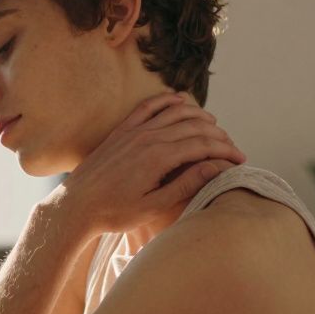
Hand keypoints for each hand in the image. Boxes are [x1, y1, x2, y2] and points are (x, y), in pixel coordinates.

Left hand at [47, 92, 245, 237]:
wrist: (75, 206)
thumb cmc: (113, 213)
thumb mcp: (153, 206)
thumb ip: (186, 184)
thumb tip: (216, 167)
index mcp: (158, 157)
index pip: (203, 145)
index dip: (226, 151)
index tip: (240, 161)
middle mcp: (148, 138)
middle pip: (194, 127)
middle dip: (219, 136)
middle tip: (232, 149)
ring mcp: (134, 131)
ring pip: (175, 112)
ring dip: (199, 116)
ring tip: (215, 128)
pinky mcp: (122, 131)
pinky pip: (149, 106)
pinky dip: (168, 101)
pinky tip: (181, 101)